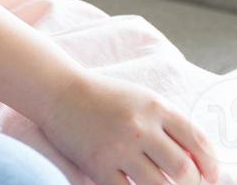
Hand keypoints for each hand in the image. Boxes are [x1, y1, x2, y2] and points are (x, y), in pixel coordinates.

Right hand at [40, 71, 219, 184]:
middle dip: (192, 184)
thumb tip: (199, 162)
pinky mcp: (97, 165)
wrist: (57, 92)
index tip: (210, 177)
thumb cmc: (104, 98)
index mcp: (155, 107)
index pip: (199, 143)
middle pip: (184, 170)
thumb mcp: (142, 99)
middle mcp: (139, 127)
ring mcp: (117, 147)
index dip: (211, 166)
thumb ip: (171, 124)